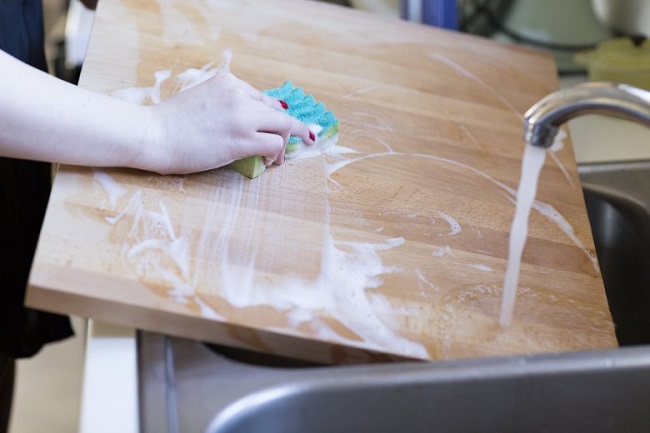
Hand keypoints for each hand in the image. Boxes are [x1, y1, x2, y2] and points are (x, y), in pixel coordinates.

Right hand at [144, 72, 314, 174]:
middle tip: (295, 143)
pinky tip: (271, 163)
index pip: (261, 98)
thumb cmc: (170, 123)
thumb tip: (249, 120)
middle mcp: (239, 94)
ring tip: (278, 160)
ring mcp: (242, 116)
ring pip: (283, 127)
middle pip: (278, 112)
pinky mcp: (242, 139)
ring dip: (285, 144)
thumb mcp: (201, 99)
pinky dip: (277, 155)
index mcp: (228, 82)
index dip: (273, 115)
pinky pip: (274, 145)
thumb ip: (225, 103)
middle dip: (290, 129)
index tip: (280, 126)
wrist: (152, 134)